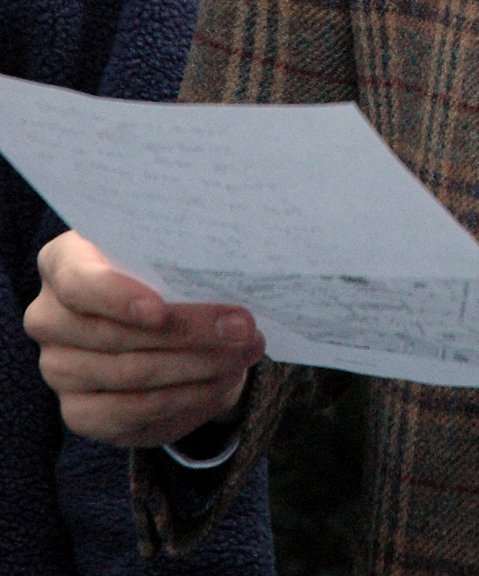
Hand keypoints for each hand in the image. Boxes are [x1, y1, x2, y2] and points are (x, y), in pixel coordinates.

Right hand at [24, 230, 263, 448]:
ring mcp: (59, 370)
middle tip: (242, 329)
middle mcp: (49, 319)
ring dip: (197, 369)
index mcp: (62, 264)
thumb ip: (177, 255)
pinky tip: (221, 384)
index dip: (118, 299)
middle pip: (116, 338)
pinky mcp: (81, 413)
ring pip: (131, 380)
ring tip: (242, 354)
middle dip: (189, 334)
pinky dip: (185, 401)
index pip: (79, 284)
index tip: (160, 310)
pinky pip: (134, 417)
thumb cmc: (157, 265)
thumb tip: (225, 275)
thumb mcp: (163, 248)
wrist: (149, 309)